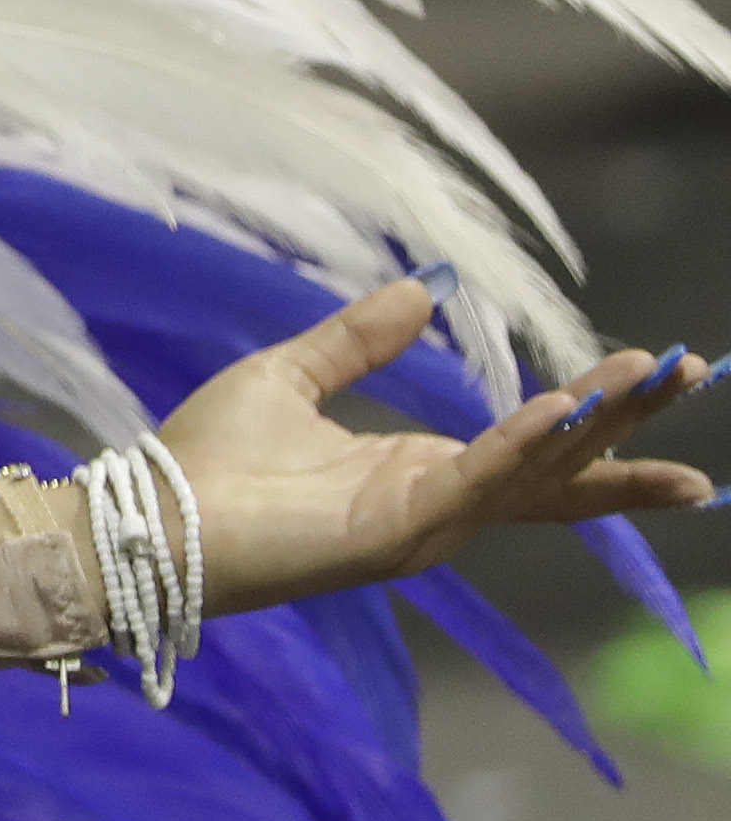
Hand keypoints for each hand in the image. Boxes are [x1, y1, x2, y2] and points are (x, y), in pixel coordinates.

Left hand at [162, 278, 710, 611]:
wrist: (144, 519)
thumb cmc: (204, 463)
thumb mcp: (290, 378)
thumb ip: (359, 340)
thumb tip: (424, 290)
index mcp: (418, 471)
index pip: (534, 446)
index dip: (597, 412)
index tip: (658, 368)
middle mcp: (437, 504)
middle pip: (559, 464)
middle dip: (629, 423)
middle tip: (696, 371)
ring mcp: (424, 524)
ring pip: (534, 469)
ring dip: (595, 423)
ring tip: (653, 372)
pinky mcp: (395, 530)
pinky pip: (477, 481)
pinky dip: (522, 444)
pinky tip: (565, 408)